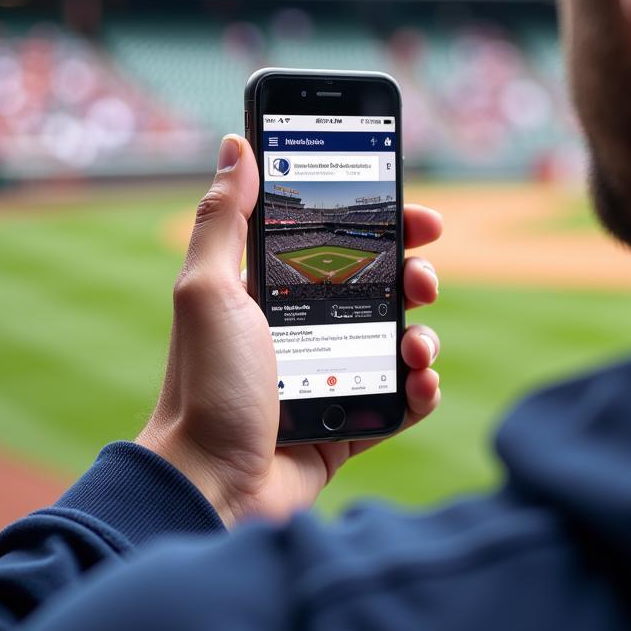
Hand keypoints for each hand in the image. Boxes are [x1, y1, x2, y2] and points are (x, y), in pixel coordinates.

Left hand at [137, 134, 442, 525]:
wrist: (209, 485)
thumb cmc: (205, 385)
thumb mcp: (208, 291)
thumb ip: (224, 219)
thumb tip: (236, 145)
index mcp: (272, 293)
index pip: (337, 242)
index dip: (381, 224)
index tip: (416, 215)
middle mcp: (304, 330)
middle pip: (378, 288)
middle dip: (413, 275)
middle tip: (425, 277)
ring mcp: (330, 378)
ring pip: (397, 342)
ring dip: (422, 335)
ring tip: (418, 346)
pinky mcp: (348, 425)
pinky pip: (400, 401)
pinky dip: (420, 391)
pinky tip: (420, 384)